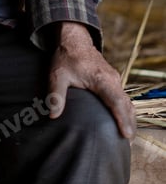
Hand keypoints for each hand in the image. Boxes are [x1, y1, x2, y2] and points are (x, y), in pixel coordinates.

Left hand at [47, 22, 135, 139]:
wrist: (74, 39)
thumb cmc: (66, 57)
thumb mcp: (57, 75)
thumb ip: (56, 94)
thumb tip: (53, 115)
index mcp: (101, 78)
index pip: (116, 101)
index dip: (122, 118)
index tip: (127, 135)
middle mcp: (112, 79)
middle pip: (126, 104)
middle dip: (129, 124)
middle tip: (128, 144)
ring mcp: (114, 79)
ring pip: (127, 101)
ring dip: (129, 118)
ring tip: (127, 138)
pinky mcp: (113, 80)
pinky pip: (123, 97)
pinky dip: (125, 110)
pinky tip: (123, 122)